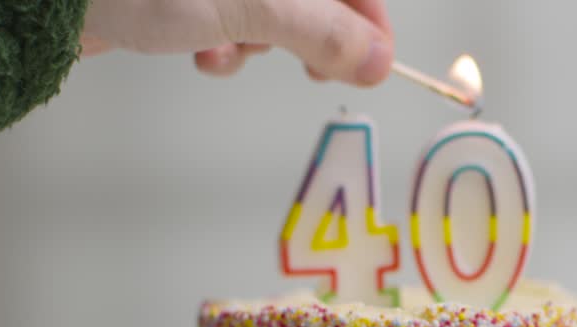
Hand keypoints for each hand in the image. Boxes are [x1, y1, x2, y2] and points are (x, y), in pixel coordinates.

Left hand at [81, 0, 393, 86]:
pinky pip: (224, 15)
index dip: (367, 17)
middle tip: (309, 71)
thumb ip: (322, 30)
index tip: (370, 63)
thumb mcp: (253, 3)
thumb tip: (377, 59)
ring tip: (225, 53)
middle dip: (304, 35)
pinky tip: (199, 52)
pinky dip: (221, 41)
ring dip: (256, 44)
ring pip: (267, 8)